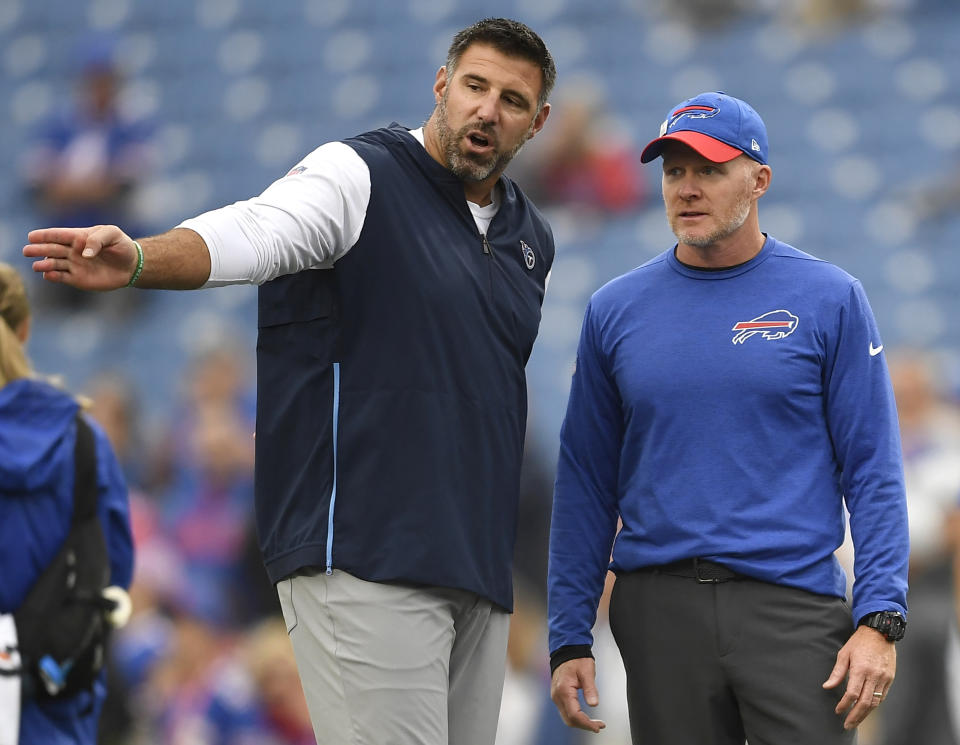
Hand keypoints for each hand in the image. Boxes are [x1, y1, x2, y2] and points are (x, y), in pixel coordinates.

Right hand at [23, 225, 137, 290]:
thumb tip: (84, 254)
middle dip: (38, 250)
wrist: (131, 266)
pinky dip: (54, 276)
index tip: (31, 237)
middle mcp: (72, 251)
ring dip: (44, 265)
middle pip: (51, 249)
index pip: (57, 235)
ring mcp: (73, 265)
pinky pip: (62, 277)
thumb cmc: (121, 246)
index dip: (44, 235)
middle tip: (27, 251)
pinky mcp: (77, 278)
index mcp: (78, 237)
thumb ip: (97, 240)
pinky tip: (49, 275)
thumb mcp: (113, 234)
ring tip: (37, 266)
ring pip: (53, 264)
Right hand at [550, 658, 606, 733]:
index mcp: (564, 690)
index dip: (586, 723)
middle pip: (569, 720)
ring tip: (595, 724)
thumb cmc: (577, 660)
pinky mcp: (558, 696)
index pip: (574, 714)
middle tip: (599, 726)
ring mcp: (556, 696)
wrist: (566, 651)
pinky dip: (576, 717)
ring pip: (567, 718)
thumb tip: (594, 704)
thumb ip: (590, 689)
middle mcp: (557, 695)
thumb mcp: (587, 672)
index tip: (598, 726)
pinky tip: (586, 717)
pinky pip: (566, 712)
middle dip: (584, 726)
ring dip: (581, 723)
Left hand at [823, 625, 895, 729]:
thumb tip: (827, 686)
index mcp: (860, 669)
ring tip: (855, 721)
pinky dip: (874, 705)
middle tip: (847, 725)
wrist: (880, 633)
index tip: (838, 711)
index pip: (852, 693)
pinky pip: (882, 697)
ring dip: (865, 714)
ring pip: (875, 702)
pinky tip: (866, 710)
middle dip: (855, 716)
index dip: (845, 705)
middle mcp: (874, 676)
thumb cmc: (858, 642)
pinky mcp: (890, 679)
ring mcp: (884, 678)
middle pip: (865, 702)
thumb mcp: (844, 654)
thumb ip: (837, 672)